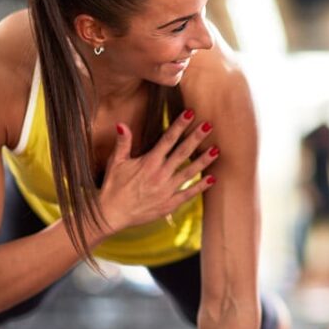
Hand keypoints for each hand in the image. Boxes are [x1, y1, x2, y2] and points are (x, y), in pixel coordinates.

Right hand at [97, 110, 218, 233]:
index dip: (179, 125)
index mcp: (148, 162)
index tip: (190, 113)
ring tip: (217, 150)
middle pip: (182, 152)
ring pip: (189, 172)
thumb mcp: (115, 162)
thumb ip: (123, 143)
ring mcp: (167, 190)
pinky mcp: (169, 204)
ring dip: (203, 161)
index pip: (167, 139)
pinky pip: (188, 194)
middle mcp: (160, 174)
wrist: (111, 214)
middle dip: (196, 138)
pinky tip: (212, 179)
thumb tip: (121, 124)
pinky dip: (201, 187)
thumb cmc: (112, 187)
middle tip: (209, 126)